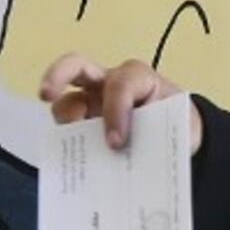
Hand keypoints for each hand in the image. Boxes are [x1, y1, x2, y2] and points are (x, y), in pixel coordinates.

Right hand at [38, 53, 201, 151]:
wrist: (182, 133)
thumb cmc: (179, 123)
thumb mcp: (179, 126)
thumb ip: (159, 136)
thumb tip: (138, 161)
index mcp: (138, 78)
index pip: (120, 85)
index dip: (115, 111)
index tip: (117, 142)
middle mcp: (109, 84)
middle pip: (75, 66)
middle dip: (57, 75)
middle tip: (47, 94)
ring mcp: (93, 102)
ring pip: (66, 101)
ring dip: (63, 120)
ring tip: (67, 144)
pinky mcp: (86, 124)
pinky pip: (69, 130)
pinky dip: (68, 145)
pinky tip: (71, 163)